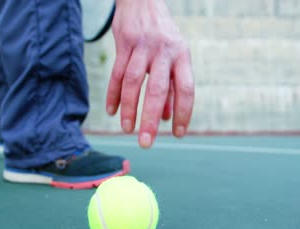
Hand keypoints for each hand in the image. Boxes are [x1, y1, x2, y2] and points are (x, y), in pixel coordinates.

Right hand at [106, 0, 194, 147]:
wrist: (143, 0)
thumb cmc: (162, 35)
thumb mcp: (175, 55)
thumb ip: (172, 86)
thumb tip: (169, 118)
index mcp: (182, 56)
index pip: (186, 89)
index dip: (184, 113)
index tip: (178, 134)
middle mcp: (164, 52)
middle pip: (157, 90)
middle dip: (151, 119)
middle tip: (146, 143)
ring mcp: (143, 47)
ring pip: (133, 83)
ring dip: (129, 109)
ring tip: (127, 130)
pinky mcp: (123, 44)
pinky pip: (116, 74)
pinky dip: (114, 95)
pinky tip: (113, 112)